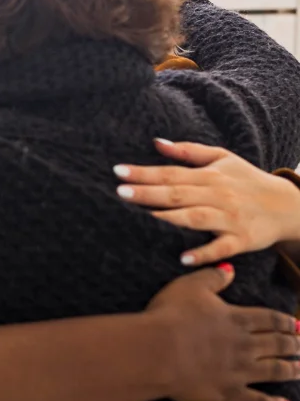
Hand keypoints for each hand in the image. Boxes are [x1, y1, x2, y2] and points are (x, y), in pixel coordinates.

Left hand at [115, 139, 299, 264]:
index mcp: (210, 176)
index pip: (171, 173)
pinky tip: (182, 258)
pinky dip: (203, 253)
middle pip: (178, 194)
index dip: (144, 172)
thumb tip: (156, 142)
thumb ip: (189, 151)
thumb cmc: (248, 180)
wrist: (289, 206)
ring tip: (144, 218)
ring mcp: (230, 218)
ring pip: (196, 218)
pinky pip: (221, 248)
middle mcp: (218, 195)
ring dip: (170, 218)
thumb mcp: (223, 158)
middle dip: (149, 192)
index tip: (118, 171)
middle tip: (120, 192)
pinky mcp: (242, 240)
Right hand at [145, 264, 298, 400]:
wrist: (157, 351)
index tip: (296, 324)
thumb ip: (212, 277)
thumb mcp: (189, 286)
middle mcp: (245, 346)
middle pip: (278, 345)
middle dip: (292, 345)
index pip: (270, 320)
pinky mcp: (230, 394)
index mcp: (237, 319)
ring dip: (291, 370)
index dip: (285, 322)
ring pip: (275, 371)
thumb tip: (230, 269)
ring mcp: (240, 372)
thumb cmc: (170, 316)